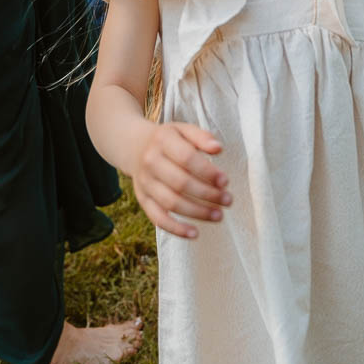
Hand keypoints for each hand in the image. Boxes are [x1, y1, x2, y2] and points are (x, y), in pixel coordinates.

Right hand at [131, 121, 230, 238]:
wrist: (135, 146)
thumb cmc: (169, 139)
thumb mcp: (183, 130)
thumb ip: (202, 137)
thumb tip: (218, 149)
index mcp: (162, 140)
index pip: (187, 158)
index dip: (208, 172)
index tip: (225, 181)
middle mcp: (150, 162)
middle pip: (180, 183)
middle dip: (208, 194)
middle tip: (228, 200)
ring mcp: (144, 182)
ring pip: (171, 203)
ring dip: (197, 212)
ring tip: (219, 215)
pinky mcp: (142, 199)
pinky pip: (157, 218)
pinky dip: (176, 229)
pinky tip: (195, 234)